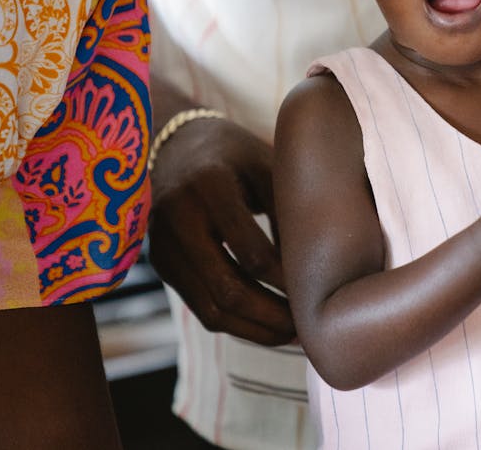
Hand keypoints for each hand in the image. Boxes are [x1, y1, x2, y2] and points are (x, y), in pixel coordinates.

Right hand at [148, 114, 294, 344]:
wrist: (178, 147)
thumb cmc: (235, 155)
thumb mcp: (265, 165)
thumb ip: (286, 207)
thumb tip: (319, 265)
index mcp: (210, 185)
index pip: (250, 251)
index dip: (285, 280)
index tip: (316, 293)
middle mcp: (179, 218)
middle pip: (227, 289)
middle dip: (271, 316)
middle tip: (307, 328)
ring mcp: (164, 245)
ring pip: (210, 309)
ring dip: (254, 329)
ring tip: (290, 333)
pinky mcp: (161, 265)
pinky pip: (199, 307)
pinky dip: (234, 323)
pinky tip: (263, 323)